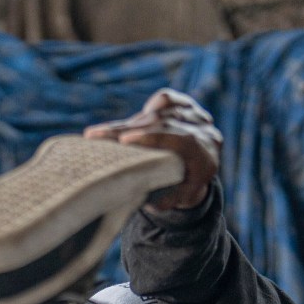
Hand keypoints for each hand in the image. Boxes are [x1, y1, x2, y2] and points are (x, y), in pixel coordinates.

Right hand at [85, 88, 220, 211]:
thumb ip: (169, 200)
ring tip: (99, 134)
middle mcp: (204, 131)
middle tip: (96, 136)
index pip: (182, 140)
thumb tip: (150, 203)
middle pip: (164, 124)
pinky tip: (131, 123)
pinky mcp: (187, 103)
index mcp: (207, 156)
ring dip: (129, 124)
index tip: (125, 140)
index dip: (153, 138)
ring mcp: (196, 114)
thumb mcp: (182, 198)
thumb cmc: (187, 185)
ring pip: (160, 113)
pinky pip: (165, 99)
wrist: (202, 164)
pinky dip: (147, 109)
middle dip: (128, 130)